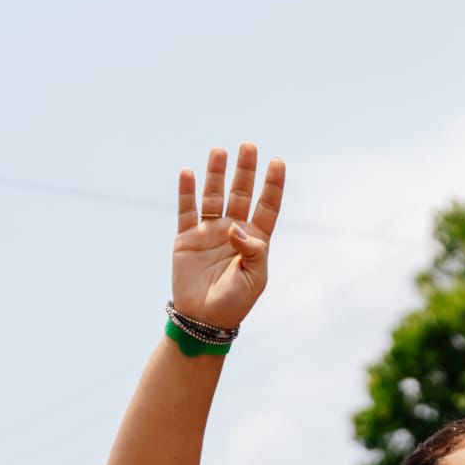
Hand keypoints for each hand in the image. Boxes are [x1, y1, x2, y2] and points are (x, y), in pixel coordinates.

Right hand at [173, 143, 285, 327]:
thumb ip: (252, 250)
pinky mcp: (186, 238)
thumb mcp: (254, 278)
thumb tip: (236, 226)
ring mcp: (209, 232)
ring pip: (213, 196)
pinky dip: (187, 192)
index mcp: (255, 240)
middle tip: (249, 146)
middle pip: (241, 193)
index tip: (278, 162)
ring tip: (219, 151)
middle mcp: (233, 230)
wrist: (204, 319)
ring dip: (216, 174)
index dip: (273, 185)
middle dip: (245, 170)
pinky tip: (188, 173)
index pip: (267, 206)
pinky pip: (187, 210)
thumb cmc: (235, 302)